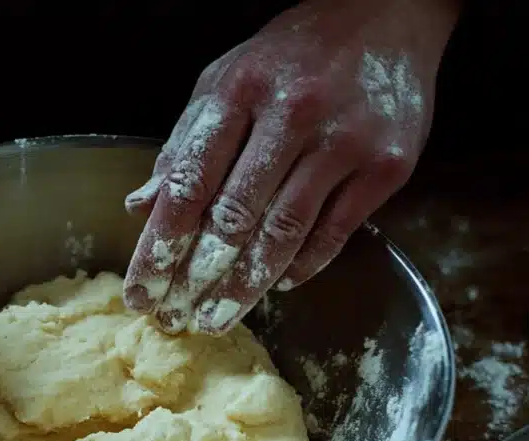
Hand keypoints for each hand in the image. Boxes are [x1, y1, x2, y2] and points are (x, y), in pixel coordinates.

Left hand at [123, 0, 460, 334]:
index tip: (142, 290)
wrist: (386, 16)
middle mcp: (292, 116)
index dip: (160, 245)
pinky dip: (302, 266)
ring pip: (283, 233)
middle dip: (197, 279)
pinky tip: (278, 285)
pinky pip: (334, 233)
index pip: (190, 183)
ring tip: (216, 320)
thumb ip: (185, 144)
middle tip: (175, 321)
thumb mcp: (225, 80)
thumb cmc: (293, 55)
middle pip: (234, 218)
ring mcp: (344, 142)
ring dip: (245, 287)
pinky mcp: (386, 166)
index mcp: (240, 93)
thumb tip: (142, 207)